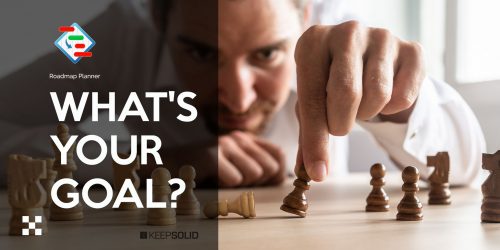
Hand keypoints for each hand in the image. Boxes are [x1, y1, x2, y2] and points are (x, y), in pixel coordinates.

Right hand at [218, 131, 285, 186]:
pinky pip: (235, 178)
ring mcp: (226, 144)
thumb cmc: (216, 178)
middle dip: (258, 182)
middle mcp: (239, 138)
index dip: (275, 174)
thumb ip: (263, 170)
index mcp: (249, 140)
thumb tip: (282, 180)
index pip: (279, 153)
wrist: (177, 173)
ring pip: (255, 173)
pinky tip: (218, 181)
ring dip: (243, 185)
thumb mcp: (241, 170)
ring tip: (227, 181)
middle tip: (239, 183)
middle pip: (271, 167)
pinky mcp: (212, 155)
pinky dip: (229, 186)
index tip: (259, 183)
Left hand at [294, 21, 424, 180]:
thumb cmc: (330, 82)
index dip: (315, 140)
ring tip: (360, 105)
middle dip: (342, 124)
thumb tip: (308, 173)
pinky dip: (393, 108)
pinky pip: (404, 96)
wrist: (366, 60)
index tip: (318, 172)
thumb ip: (309, 135)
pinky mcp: (412, 48)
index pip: (312, 98)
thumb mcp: (313, 102)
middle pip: (347, 93)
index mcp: (312, 42)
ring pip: (378, 96)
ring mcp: (382, 36)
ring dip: (367, 114)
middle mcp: (346, 31)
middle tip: (340, 126)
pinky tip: (384, 97)